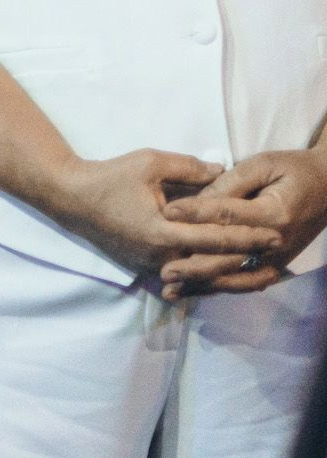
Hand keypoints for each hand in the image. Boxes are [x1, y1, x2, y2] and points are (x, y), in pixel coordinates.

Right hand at [40, 149, 283, 283]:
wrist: (70, 198)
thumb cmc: (109, 177)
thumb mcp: (149, 162)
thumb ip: (189, 167)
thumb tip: (223, 170)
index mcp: (162, 232)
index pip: (215, 237)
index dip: (248, 236)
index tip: (274, 234)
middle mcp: (159, 255)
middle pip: (212, 264)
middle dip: (246, 260)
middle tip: (277, 258)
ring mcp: (150, 265)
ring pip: (198, 274)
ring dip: (229, 274)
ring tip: (259, 273)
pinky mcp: (144, 266)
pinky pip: (181, 274)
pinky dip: (205, 275)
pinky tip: (224, 275)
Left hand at [158, 149, 326, 298]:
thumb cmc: (293, 169)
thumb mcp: (263, 164)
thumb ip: (230, 182)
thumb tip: (196, 199)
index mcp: (274, 213)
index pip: (228, 214)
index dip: (196, 212)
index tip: (167, 213)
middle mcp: (277, 242)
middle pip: (230, 256)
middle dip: (195, 265)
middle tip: (164, 271)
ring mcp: (278, 258)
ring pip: (236, 277)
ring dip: (202, 285)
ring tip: (172, 290)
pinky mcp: (276, 265)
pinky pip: (247, 282)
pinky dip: (220, 289)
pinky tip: (195, 293)